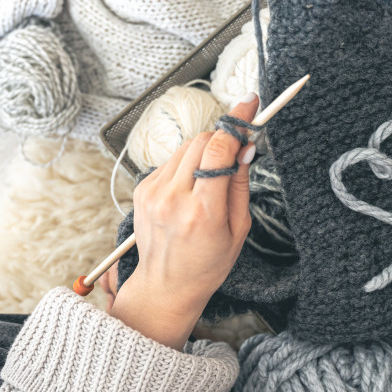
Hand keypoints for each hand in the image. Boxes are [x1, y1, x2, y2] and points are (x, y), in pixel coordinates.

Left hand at [109, 93, 258, 348]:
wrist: (166, 286)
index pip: (218, 150)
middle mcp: (174, 198)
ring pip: (186, 146)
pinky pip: (171, 160)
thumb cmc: (206, 264)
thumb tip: (245, 147)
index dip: (237, 122)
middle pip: (202, 141)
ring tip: (213, 177)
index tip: (250, 105)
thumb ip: (241, 184)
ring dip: (205, 150)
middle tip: (238, 146)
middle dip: (223, 137)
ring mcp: (153, 192)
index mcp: (203, 212)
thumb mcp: (238, 229)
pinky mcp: (142, 189)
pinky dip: (187, 163)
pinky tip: (193, 187)